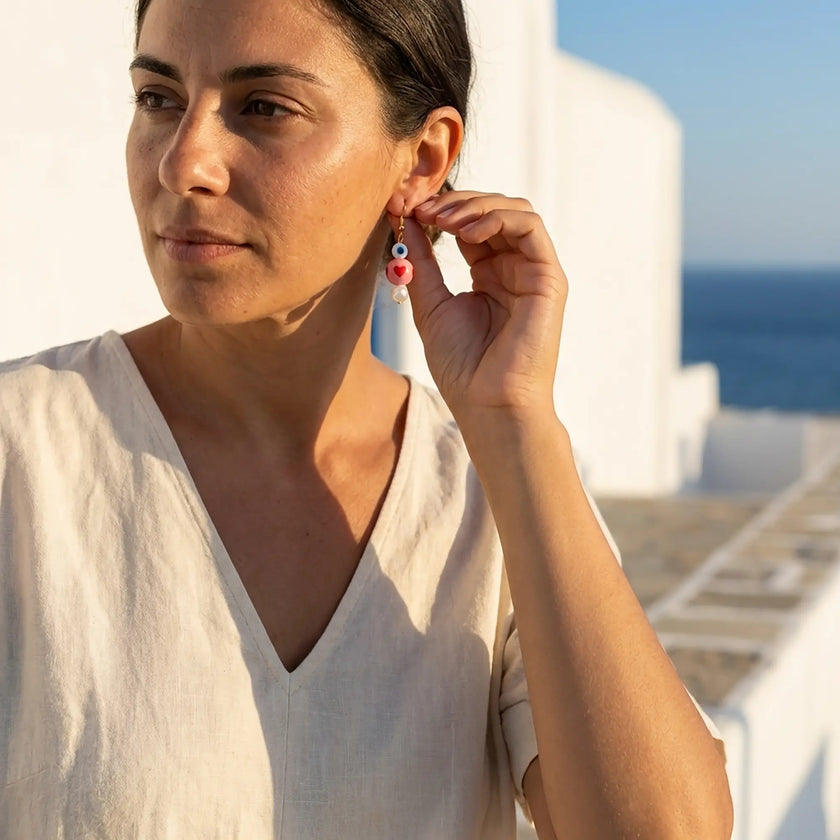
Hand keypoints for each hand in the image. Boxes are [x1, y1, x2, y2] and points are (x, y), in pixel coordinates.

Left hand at [393, 191, 567, 422]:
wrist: (488, 404)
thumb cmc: (462, 367)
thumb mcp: (431, 305)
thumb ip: (421, 263)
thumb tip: (404, 221)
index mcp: (488, 275)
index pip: (470, 225)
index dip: (441, 211)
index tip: (407, 210)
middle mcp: (513, 268)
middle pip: (492, 211)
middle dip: (455, 203)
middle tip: (422, 209)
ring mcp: (533, 271)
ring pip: (515, 210)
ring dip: (475, 206)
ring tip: (441, 220)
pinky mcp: (549, 278)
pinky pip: (531, 227)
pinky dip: (499, 218)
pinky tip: (467, 232)